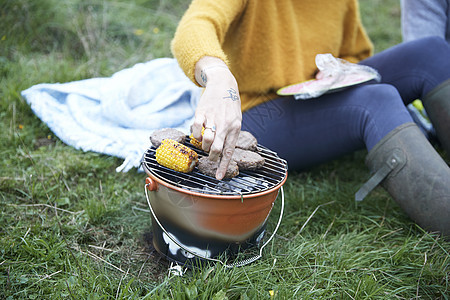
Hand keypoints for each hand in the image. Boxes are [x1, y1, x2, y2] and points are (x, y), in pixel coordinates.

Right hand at [193, 57, 241, 179]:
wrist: (223, 83)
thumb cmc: (229, 105)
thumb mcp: (236, 119)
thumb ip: (230, 135)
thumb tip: (221, 152)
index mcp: (236, 128)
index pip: (229, 152)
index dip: (222, 166)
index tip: (218, 178)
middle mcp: (225, 124)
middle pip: (216, 149)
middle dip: (211, 156)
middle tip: (210, 154)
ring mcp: (213, 118)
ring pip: (206, 141)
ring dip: (203, 145)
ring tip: (205, 141)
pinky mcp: (202, 112)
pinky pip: (196, 129)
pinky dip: (196, 134)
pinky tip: (199, 132)